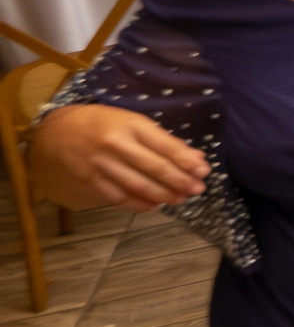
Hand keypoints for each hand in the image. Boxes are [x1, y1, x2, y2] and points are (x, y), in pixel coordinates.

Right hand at [31, 107, 207, 212]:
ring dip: (163, 195)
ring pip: (139, 185)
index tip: (204, 171)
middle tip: (198, 190)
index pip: (166, 145)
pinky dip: (139, 204)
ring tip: (181, 199)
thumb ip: (162, 139)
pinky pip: (119, 197)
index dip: (187, 161)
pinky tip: (155, 205)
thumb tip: (194, 157)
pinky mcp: (91, 181)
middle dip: (180, 181)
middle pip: (155, 168)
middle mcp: (117, 145)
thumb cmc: (103, 123)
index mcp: (131, 125)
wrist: (57, 131)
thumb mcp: (133, 121)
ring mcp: (102, 165)